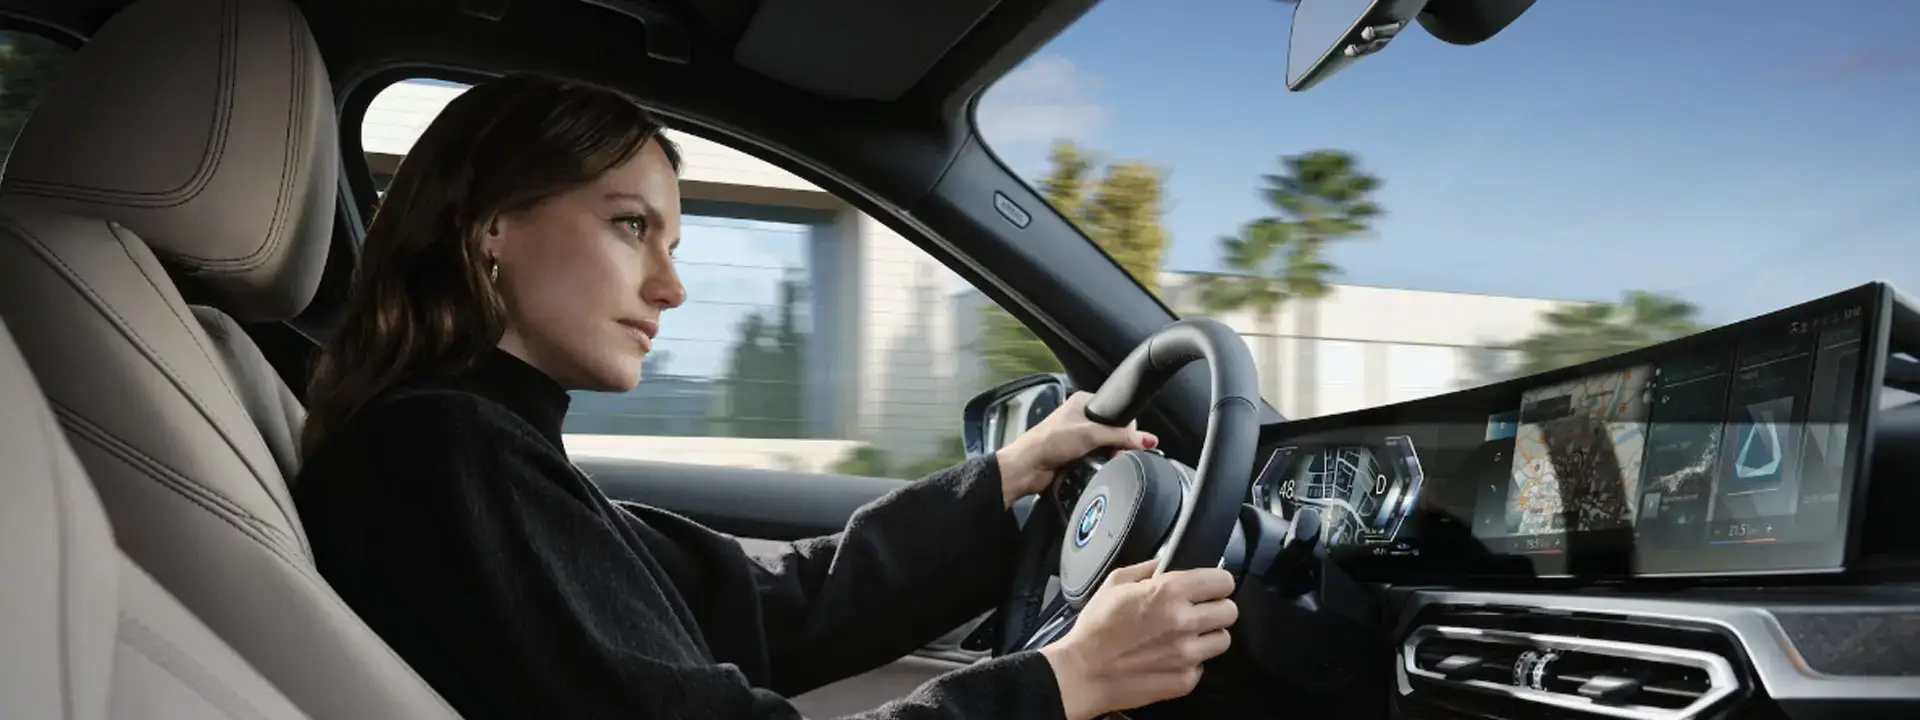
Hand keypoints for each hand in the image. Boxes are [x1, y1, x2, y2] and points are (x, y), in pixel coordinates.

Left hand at [994, 391, 1158, 507]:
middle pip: (1114, 431)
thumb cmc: (1046, 442)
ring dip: (1108, 456)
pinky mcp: (1076, 456)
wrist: (1027, 467)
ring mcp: (1078, 438)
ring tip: (1105, 461)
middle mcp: (1081, 418)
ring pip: (1107, 447)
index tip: (1130, 440)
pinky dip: (1099, 465)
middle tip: (1117, 453)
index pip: (1117, 412)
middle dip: (1118, 444)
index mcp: (1083, 402)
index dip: (1127, 427)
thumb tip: (1146, 439)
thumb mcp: (1090, 434)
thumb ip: (1120, 436)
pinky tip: (1096, 467)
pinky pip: (1098, 460)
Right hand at [1040, 560, 1238, 719]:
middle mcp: (1183, 622)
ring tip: (1185, 636)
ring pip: (1223, 640)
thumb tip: (1166, 562)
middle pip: (1230, 611)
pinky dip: (1191, 662)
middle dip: (1216, 608)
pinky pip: (1202, 666)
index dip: (1217, 582)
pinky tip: (1170, 656)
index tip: (1211, 586)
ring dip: (1207, 636)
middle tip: (1198, 610)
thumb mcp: (1115, 583)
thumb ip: (1147, 568)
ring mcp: (1186, 654)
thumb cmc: (1095, 629)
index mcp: (1169, 593)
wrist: (1083, 672)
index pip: (1223, 581)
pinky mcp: (1184, 680)